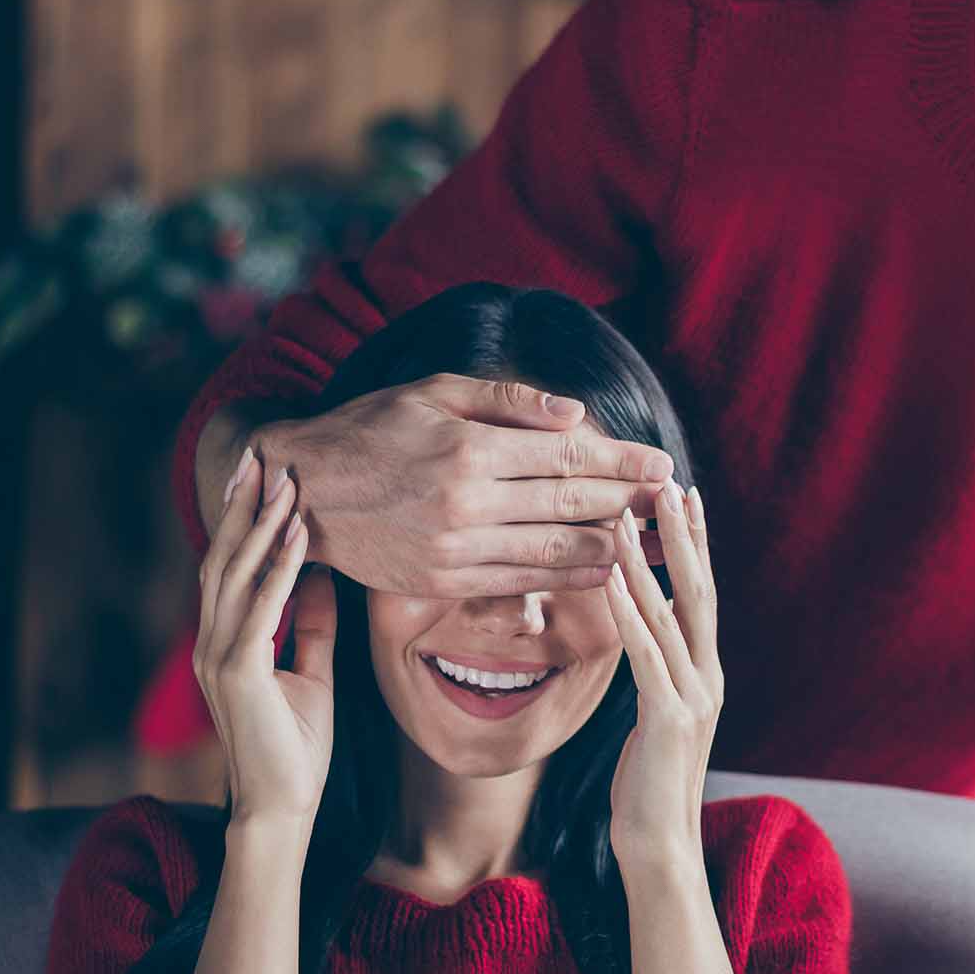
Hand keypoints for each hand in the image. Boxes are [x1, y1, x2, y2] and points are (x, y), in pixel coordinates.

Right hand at [195, 446, 336, 827]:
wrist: (283, 807)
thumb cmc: (296, 746)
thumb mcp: (313, 672)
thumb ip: (312, 625)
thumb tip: (325, 575)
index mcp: (227, 641)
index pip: (231, 567)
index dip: (244, 519)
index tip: (263, 475)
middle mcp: (213, 643)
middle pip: (224, 559)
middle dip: (243, 505)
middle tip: (262, 455)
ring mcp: (219, 657)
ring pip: (236, 575)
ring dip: (261, 524)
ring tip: (285, 480)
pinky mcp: (238, 673)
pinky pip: (262, 608)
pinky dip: (281, 568)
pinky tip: (299, 535)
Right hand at [260, 374, 676, 600]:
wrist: (302, 490)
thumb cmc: (371, 427)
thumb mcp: (434, 391)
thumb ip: (508, 401)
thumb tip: (575, 413)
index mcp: (469, 446)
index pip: (566, 455)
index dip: (621, 461)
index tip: (663, 463)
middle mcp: (466, 500)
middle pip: (569, 504)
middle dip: (629, 502)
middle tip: (672, 502)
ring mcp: (454, 546)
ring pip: (552, 550)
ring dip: (611, 547)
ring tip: (653, 542)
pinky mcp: (442, 580)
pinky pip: (521, 581)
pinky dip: (568, 578)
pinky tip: (603, 571)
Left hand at [601, 478, 721, 873]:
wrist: (661, 845)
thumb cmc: (648, 784)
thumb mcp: (658, 716)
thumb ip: (660, 670)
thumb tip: (652, 626)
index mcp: (706, 674)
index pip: (703, 595)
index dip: (697, 544)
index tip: (685, 497)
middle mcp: (708, 677)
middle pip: (701, 591)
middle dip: (684, 536)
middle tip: (669, 485)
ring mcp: (694, 696)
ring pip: (673, 615)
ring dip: (648, 563)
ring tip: (627, 519)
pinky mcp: (669, 717)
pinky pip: (646, 653)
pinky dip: (629, 610)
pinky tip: (610, 579)